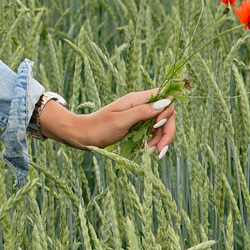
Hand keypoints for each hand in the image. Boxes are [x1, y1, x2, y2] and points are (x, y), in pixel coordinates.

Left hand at [37, 90, 178, 156]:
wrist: (82, 135)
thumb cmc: (98, 127)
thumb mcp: (121, 121)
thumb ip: (142, 112)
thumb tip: (165, 102)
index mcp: (137, 99)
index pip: (165, 97)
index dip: (167, 112)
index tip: (158, 126)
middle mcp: (140, 105)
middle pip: (166, 114)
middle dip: (167, 132)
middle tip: (160, 150)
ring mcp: (138, 115)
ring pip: (160, 125)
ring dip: (160, 139)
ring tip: (151, 152)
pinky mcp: (135, 125)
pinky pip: (151, 131)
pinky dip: (152, 141)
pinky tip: (145, 149)